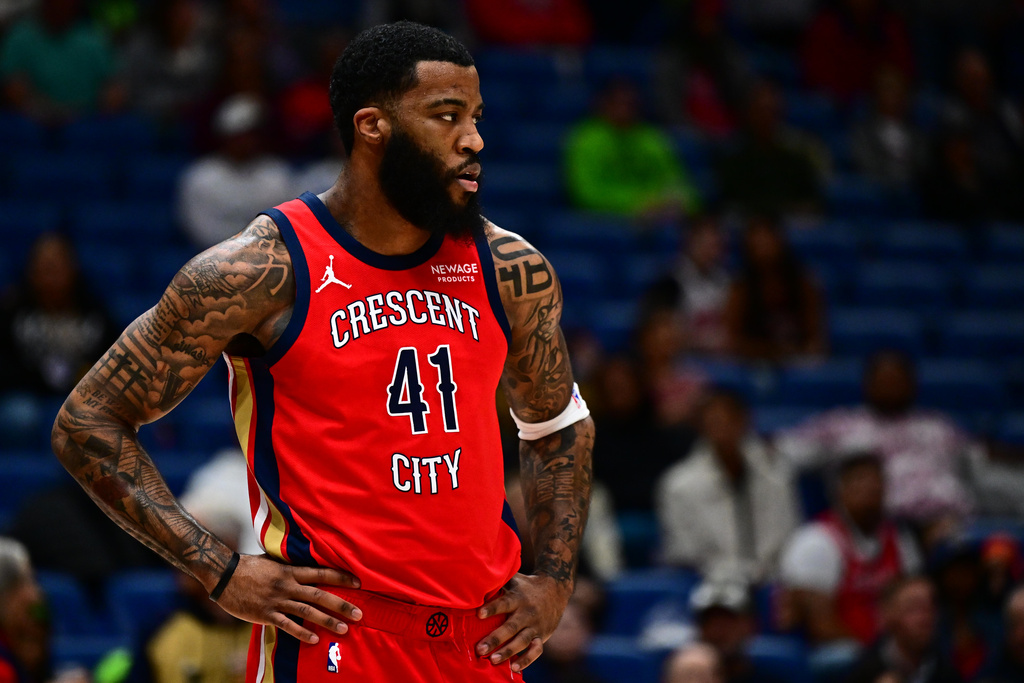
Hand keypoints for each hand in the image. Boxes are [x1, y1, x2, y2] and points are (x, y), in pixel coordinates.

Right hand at [214, 554, 362, 644]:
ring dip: (327, 621)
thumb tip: (306, 564)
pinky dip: (302, 632)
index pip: (321, 573)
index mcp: (290, 571)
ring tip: (344, 628)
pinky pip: (287, 625)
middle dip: (341, 604)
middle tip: (359, 613)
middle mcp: (287, 585)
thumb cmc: (248, 566)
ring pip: (307, 611)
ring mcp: (277, 600)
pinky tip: (315, 639)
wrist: (223, 574)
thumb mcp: (273, 561)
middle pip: (320, 595)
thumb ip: (290, 565)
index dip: (341, 578)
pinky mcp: (265, 614)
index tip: (358, 582)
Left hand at [476, 573, 571, 672]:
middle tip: (480, 649)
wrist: (556, 590)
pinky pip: (536, 651)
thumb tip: (476, 581)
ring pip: (522, 641)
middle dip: (495, 639)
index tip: (478, 614)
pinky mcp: (542, 636)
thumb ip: (499, 582)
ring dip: (508, 651)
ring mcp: (535, 625)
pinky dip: (526, 660)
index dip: (492, 608)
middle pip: (511, 627)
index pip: (504, 603)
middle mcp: (527, 612)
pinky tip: (514, 667)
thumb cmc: (526, 586)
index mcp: (518, 598)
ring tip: (493, 660)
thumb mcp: (514, 580)